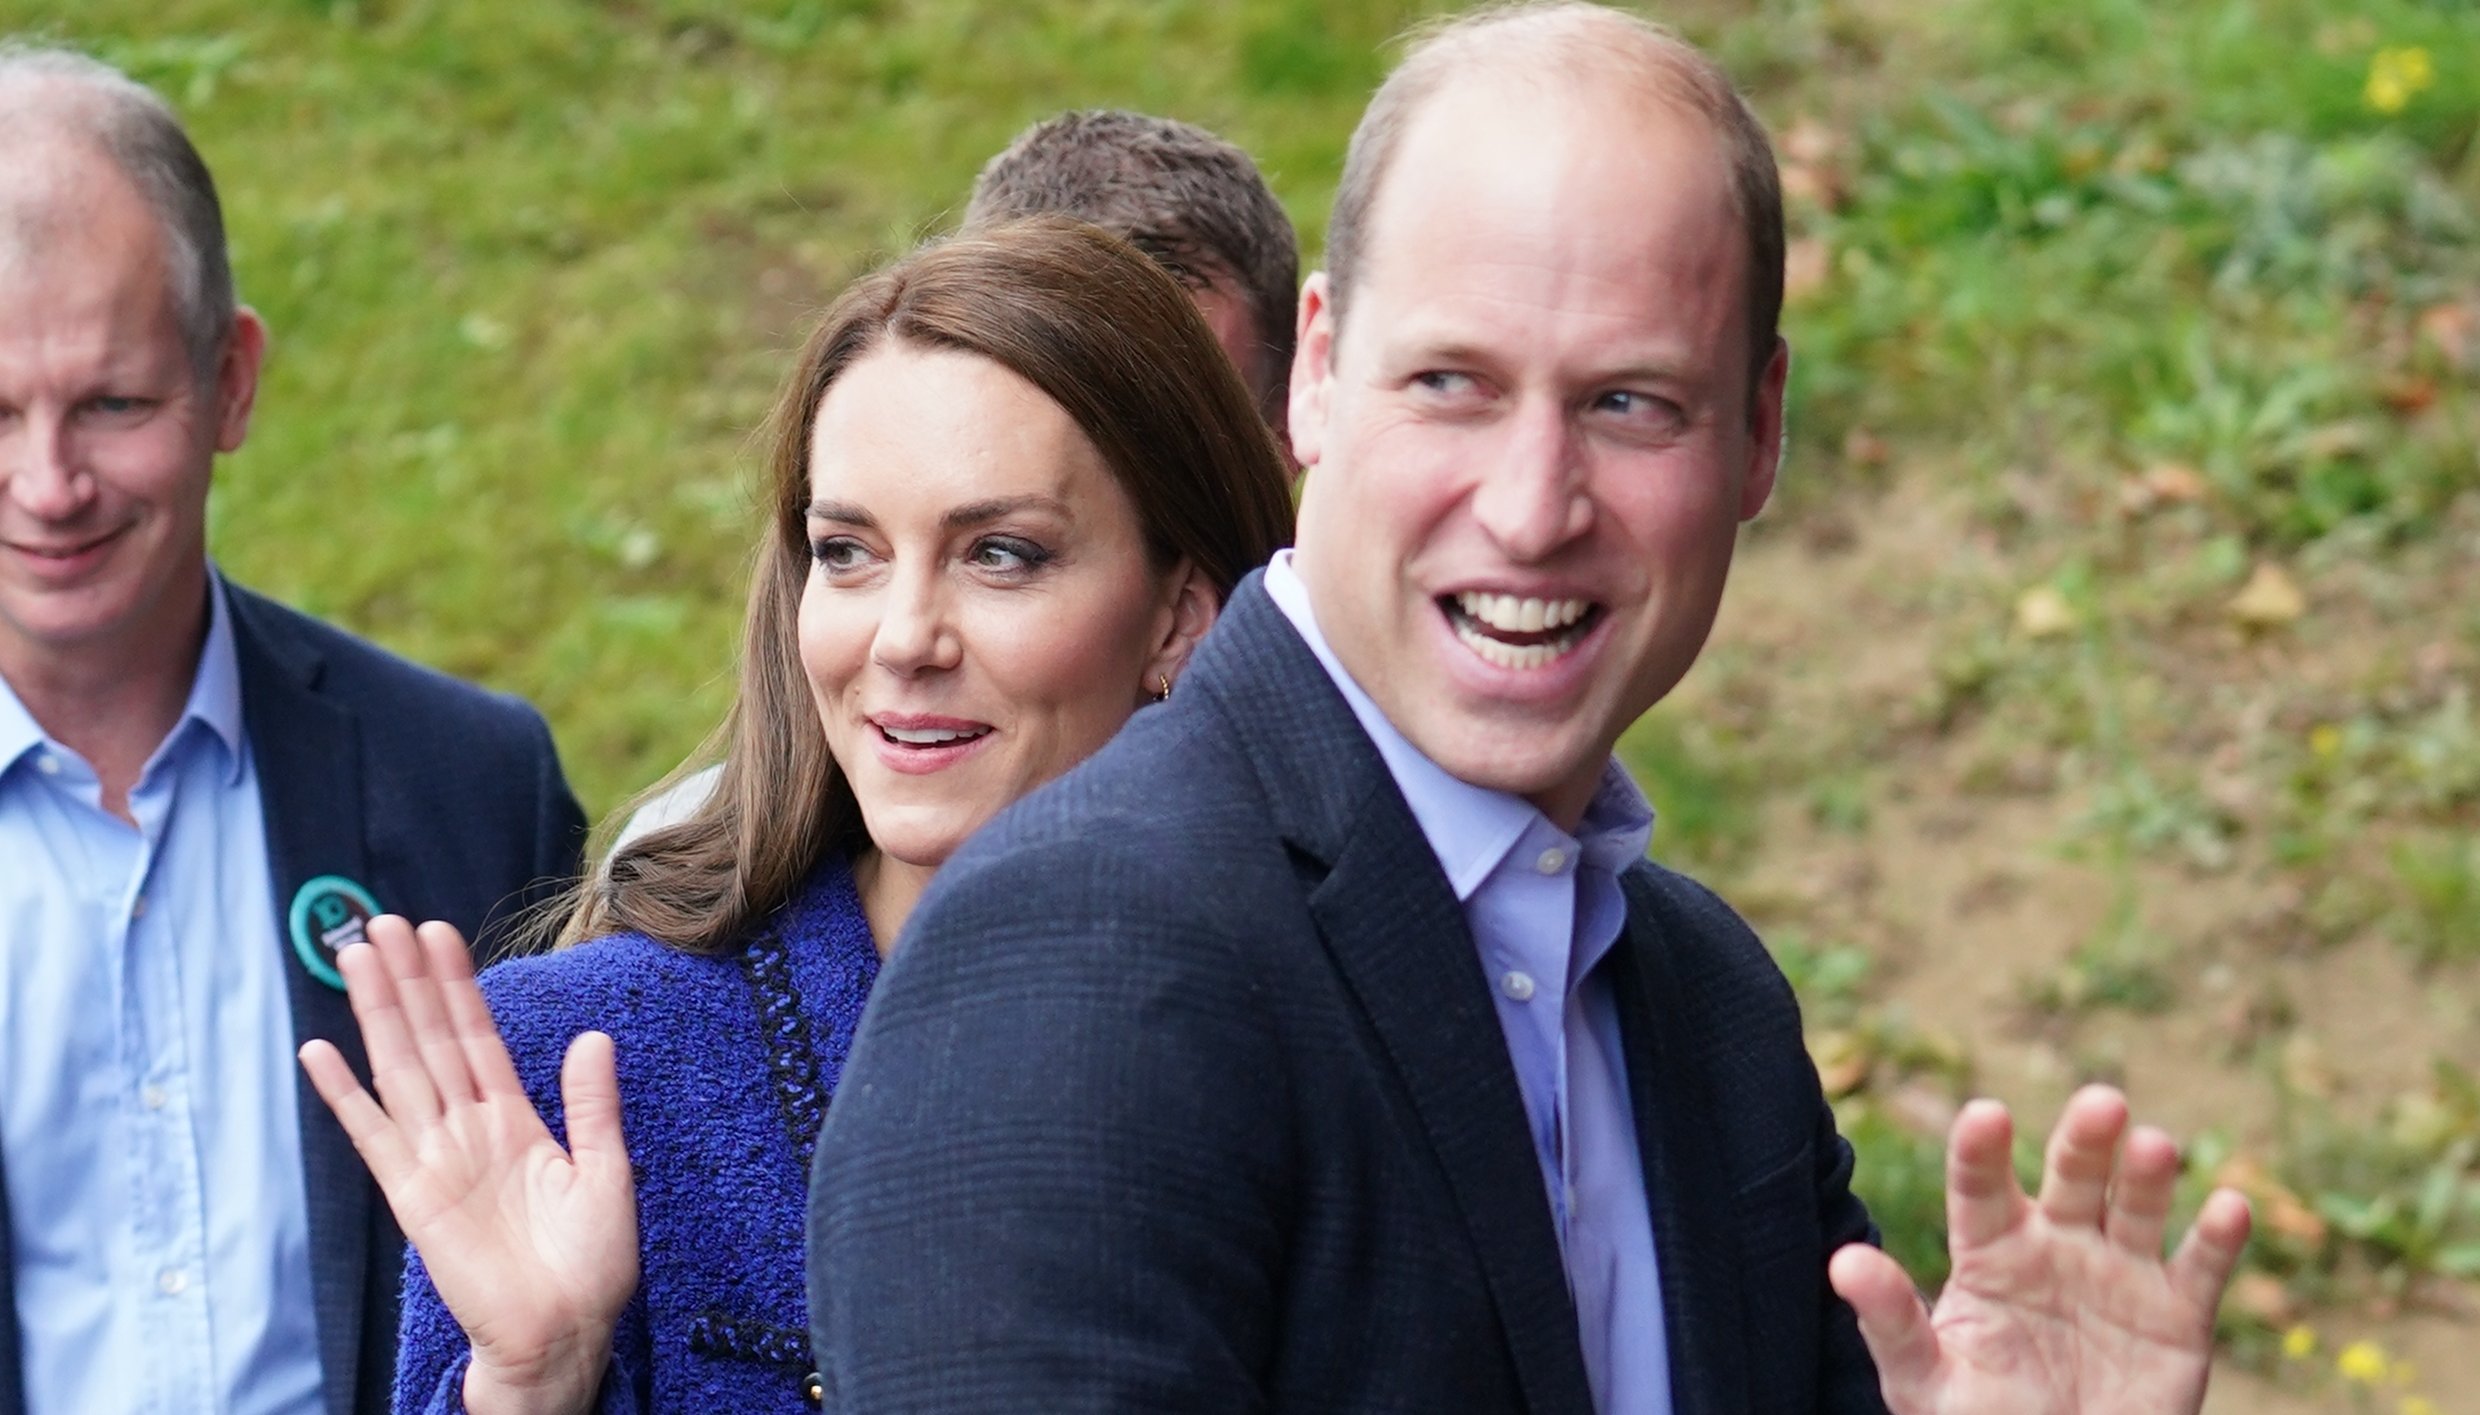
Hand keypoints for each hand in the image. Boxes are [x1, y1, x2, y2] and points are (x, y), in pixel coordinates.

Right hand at [298, 916, 637, 1414]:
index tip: (436, 934)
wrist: (564, 1334)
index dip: (457, 986)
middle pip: (431, 1040)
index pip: (477, 1037)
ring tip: (354, 957)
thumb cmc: (591, 1265)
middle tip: (382, 922)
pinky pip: (373, 1136)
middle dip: (408, 981)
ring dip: (377, 1014)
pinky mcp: (413, 1197)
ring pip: (401, 1069)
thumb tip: (592, 1036)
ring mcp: (436, 1159)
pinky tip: (320, 1053)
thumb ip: (591, 1104)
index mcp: (515, 1121)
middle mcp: (468, 1131)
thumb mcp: (606, 1171)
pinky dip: (345, 1096)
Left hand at [1829, 1084, 2251, 1414]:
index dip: (1983, 1151)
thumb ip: (1890, 1321)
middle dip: (2085, 1140)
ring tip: (2153, 1145)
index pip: (1981, 1189)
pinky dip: (2219, 1237)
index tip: (1985, 1115)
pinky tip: (2228, 1206)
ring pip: (2136, 1207)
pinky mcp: (2177, 1316)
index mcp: (1991, 1251)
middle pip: (2071, 1177)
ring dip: (2149, 1175)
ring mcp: (2119, 1274)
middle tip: (2102, 1103)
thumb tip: (1842, 1262)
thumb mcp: (1924, 1381)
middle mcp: (2057, 1245)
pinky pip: (2200, 1268)